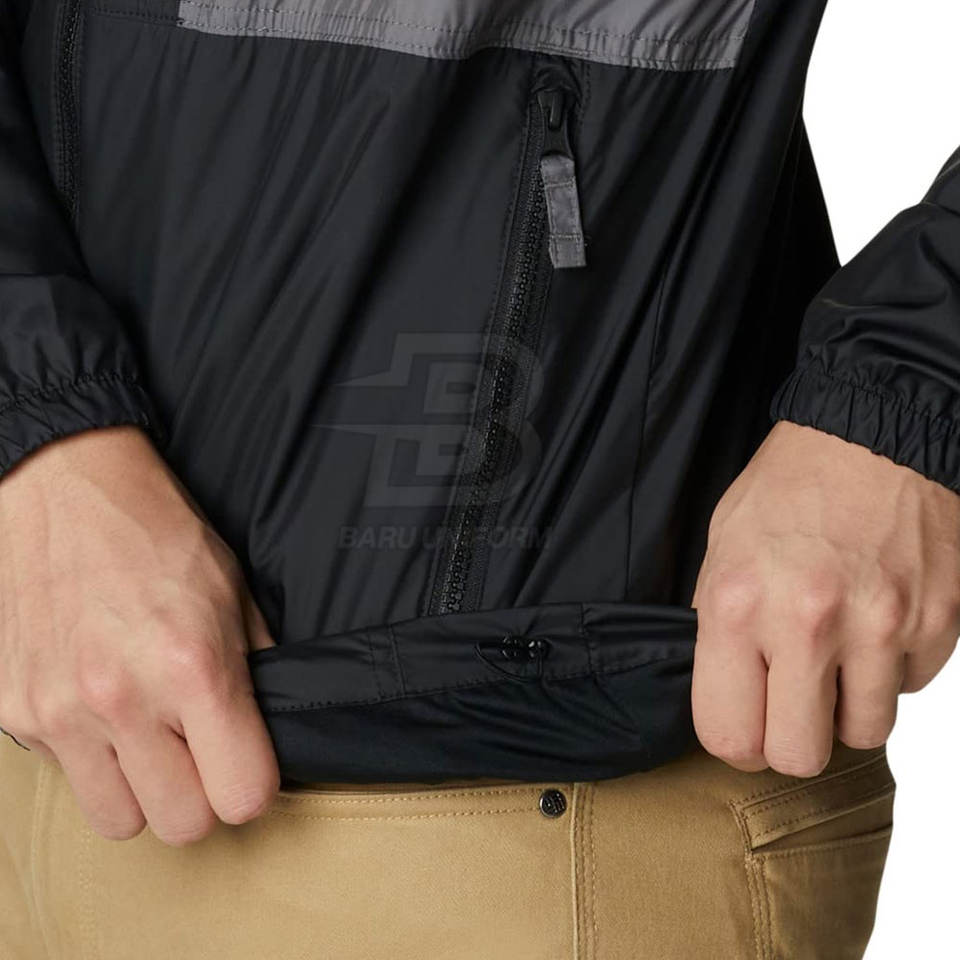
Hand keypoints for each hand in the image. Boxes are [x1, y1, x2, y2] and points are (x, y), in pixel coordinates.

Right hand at [0, 427, 278, 843]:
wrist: (64, 491)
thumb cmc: (157, 534)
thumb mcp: (234, 592)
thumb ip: (258, 669)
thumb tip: (274, 728)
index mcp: (192, 668)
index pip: (241, 795)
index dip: (254, 784)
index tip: (248, 763)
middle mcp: (123, 700)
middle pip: (183, 825)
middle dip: (201, 796)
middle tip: (200, 752)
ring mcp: (61, 711)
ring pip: (120, 820)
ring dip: (143, 791)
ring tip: (150, 739)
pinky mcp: (16, 712)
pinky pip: (67, 776)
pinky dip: (92, 757)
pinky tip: (102, 706)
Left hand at [692, 421, 959, 775]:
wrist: (874, 434)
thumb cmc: (791, 485)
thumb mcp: (722, 545)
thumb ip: (717, 622)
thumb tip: (724, 688)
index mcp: (739, 605)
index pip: (728, 734)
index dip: (735, 742)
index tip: (745, 727)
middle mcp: (807, 623)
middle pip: (799, 756)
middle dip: (793, 741)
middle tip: (791, 706)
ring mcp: (879, 626)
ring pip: (865, 734)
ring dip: (847, 708)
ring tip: (836, 657)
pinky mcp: (934, 624)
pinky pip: (909, 689)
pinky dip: (890, 672)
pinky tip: (873, 626)